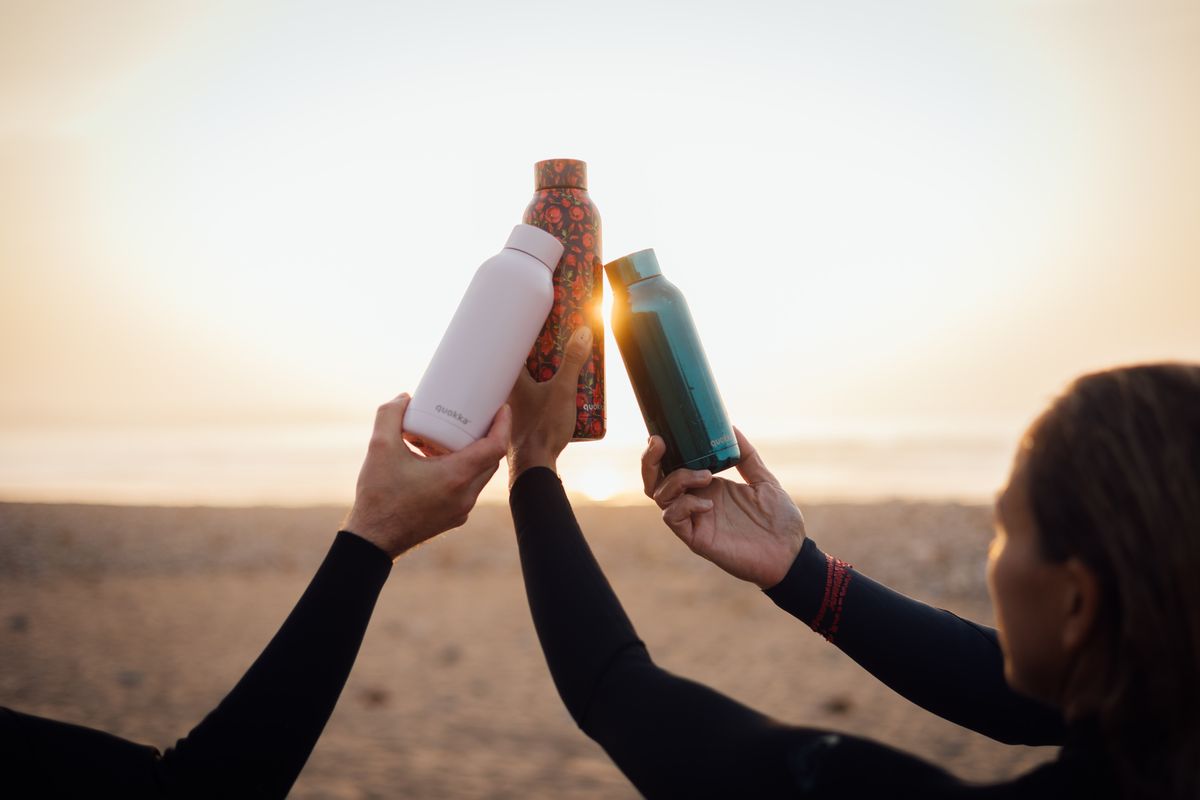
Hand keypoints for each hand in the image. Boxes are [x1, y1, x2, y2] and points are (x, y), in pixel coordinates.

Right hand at [343, 393, 509, 559]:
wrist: (372, 541)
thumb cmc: (378, 496)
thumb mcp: (379, 447)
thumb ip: (389, 415)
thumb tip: (404, 398)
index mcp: (456, 477)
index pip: (495, 447)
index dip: (503, 424)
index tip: (502, 408)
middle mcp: (465, 495)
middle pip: (490, 460)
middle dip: (487, 436)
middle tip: (475, 417)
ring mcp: (461, 510)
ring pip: (479, 476)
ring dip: (471, 454)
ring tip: (448, 437)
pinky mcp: (452, 518)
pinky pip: (467, 490)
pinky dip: (460, 472)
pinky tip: (436, 462)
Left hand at [506, 326, 592, 486]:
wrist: (535, 466)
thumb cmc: (542, 429)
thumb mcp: (563, 391)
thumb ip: (572, 362)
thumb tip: (582, 332)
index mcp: (511, 379)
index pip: (512, 346)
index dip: (524, 332)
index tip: (537, 321)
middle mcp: (508, 390)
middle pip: (524, 362)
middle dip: (540, 352)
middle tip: (557, 341)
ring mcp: (514, 405)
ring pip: (529, 380)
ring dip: (543, 371)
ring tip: (561, 364)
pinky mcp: (522, 418)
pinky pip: (532, 395)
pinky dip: (543, 388)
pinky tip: (557, 390)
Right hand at [642, 428, 804, 587]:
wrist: (791, 553)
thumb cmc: (780, 520)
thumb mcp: (764, 479)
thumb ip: (746, 455)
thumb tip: (731, 426)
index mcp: (708, 486)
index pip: (672, 468)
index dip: (660, 452)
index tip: (661, 434)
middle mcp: (695, 501)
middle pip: (655, 482)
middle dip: (650, 461)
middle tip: (658, 443)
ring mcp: (694, 520)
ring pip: (660, 496)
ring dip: (677, 479)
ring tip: (706, 476)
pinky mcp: (696, 539)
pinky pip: (673, 518)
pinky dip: (685, 505)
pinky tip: (709, 504)